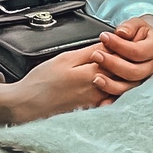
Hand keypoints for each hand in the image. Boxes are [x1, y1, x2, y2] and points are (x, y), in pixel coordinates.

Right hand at [0, 45, 117, 122]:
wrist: (27, 106)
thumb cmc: (41, 81)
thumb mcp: (64, 59)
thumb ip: (88, 52)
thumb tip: (108, 43)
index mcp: (91, 73)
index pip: (118, 58)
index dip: (123, 47)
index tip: (122, 40)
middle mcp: (97, 90)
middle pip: (122, 73)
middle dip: (125, 61)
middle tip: (123, 51)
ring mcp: (96, 103)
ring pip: (119, 87)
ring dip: (121, 75)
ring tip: (116, 65)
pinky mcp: (92, 111)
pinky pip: (111, 99)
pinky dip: (114, 89)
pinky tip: (108, 82)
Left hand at [91, 16, 152, 94]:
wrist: (146, 41)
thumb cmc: (140, 32)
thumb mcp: (137, 24)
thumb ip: (129, 27)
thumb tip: (121, 32)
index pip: (137, 52)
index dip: (119, 45)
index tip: (103, 37)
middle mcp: (151, 67)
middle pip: (134, 72)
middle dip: (113, 64)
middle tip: (96, 55)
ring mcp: (144, 80)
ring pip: (129, 87)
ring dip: (111, 84)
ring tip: (96, 78)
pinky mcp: (134, 87)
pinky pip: (124, 97)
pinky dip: (113, 101)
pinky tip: (102, 103)